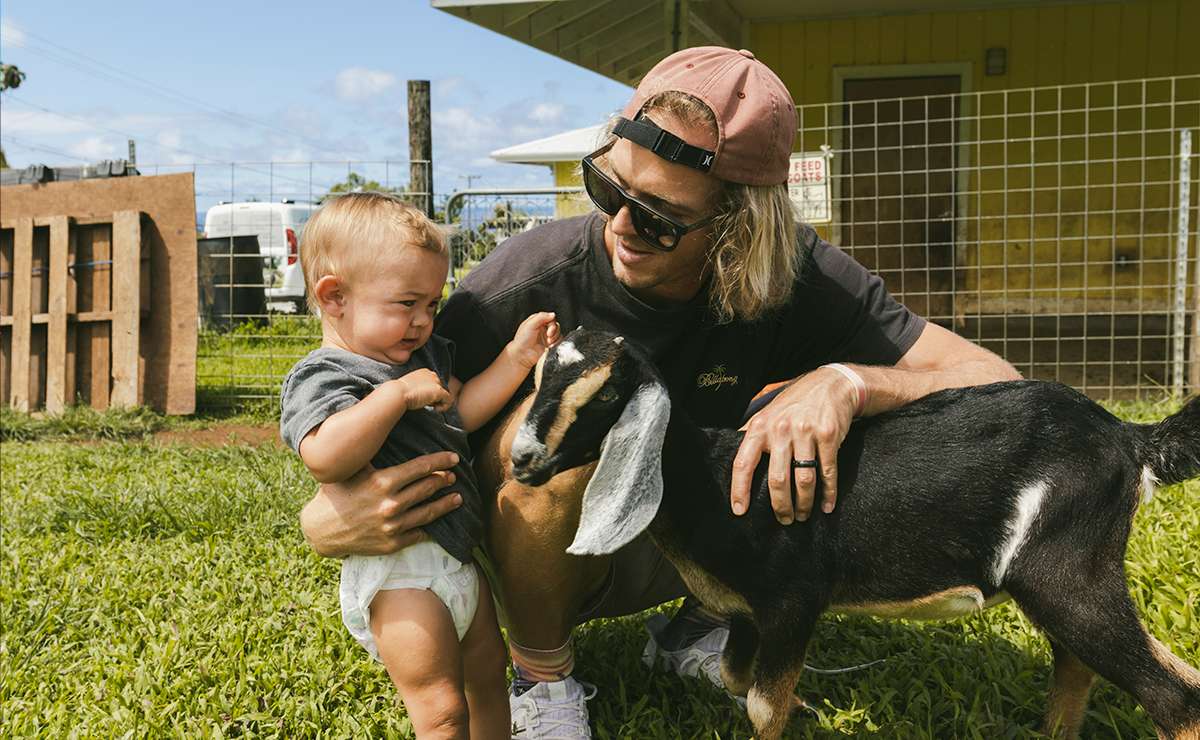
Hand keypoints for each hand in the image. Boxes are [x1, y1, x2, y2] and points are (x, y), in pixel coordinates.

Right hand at [299, 451, 462, 556]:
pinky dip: (432, 527)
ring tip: (458, 498)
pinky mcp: (392, 543)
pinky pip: (419, 533)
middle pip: (428, 488)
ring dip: (446, 504)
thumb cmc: (336, 494)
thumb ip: (370, 454)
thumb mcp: (352, 470)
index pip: (421, 468)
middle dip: (444, 480)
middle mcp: (390, 504)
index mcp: (382, 482)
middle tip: (454, 476)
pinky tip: (440, 522)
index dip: (440, 461)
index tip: (454, 458)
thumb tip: (385, 427)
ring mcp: (393, 526)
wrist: (321, 530)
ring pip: (429, 512)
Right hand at [396, 368, 451, 411]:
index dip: (430, 392)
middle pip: (440, 388)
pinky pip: (448, 400)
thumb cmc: (400, 392)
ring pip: (444, 394)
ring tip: (430, 407)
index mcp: (425, 372)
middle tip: (426, 404)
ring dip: (439, 402)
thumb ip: (419, 388)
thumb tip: (425, 398)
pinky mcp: (439, 390)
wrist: (398, 393)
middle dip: (435, 397)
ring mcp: (436, 382)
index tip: (423, 399)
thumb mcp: (410, 386)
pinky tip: (435, 409)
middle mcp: (432, 374)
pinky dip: (444, 407)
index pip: (433, 383)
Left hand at [507, 311, 559, 368]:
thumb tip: (552, 314)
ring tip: (548, 342)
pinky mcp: (549, 345)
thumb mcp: (530, 324)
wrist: (522, 355)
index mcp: (536, 321)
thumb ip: (541, 317)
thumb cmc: (522, 341)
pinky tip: (550, 346)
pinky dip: (556, 343)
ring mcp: (546, 337)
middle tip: (548, 336)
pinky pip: (558, 342)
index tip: (549, 328)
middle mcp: (542, 328)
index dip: (551, 322)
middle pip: (555, 325)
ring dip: (555, 338)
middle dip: (554, 330)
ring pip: (558, 333)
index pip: (549, 317)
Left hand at [729, 367, 858, 523]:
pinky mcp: (829, 435)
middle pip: (777, 479)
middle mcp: (781, 429)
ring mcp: (806, 432)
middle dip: (780, 506)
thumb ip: (753, 435)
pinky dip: (828, 493)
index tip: (740, 511)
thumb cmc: (794, 405)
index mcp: (760, 427)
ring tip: (802, 516)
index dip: (739, 490)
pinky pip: (827, 472)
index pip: (743, 463)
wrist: (830, 384)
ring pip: (803, 480)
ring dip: (804, 504)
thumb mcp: (768, 413)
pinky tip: (827, 506)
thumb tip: (731, 460)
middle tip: (784, 520)